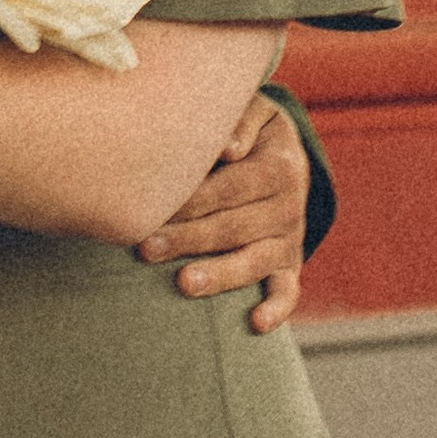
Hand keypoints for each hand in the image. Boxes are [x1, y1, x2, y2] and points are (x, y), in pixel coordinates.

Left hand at [135, 94, 307, 330]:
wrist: (286, 153)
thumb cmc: (248, 131)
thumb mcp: (252, 112)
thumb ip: (237, 123)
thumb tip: (227, 148)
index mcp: (279, 166)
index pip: (231, 187)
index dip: (192, 199)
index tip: (153, 208)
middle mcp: (290, 205)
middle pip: (235, 226)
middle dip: (189, 238)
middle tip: (146, 248)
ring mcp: (291, 238)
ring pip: (255, 261)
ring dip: (220, 275)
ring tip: (184, 283)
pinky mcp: (290, 263)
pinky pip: (289, 290)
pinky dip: (277, 308)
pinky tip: (255, 325)